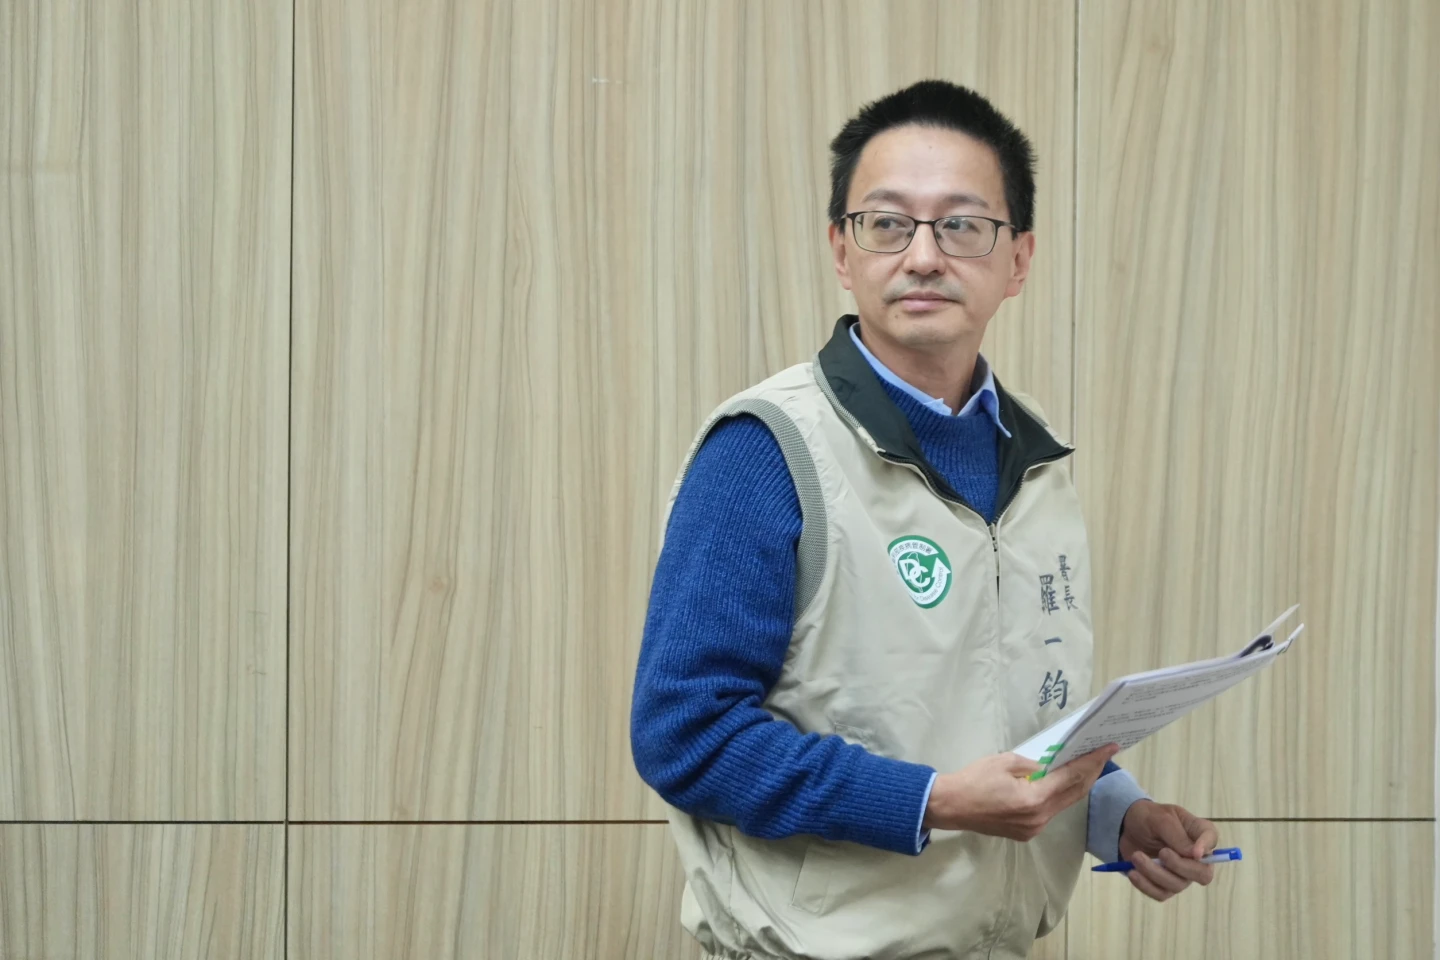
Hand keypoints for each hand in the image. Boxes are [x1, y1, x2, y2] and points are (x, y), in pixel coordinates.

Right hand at [923, 744, 1119, 840]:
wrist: (950, 806)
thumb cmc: (973, 780)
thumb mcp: (1004, 761)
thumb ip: (1032, 764)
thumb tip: (1047, 767)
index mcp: (1034, 799)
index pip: (1071, 778)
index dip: (1091, 762)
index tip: (1108, 749)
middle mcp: (1039, 818)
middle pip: (1073, 794)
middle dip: (1090, 773)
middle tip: (1104, 755)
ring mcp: (1033, 828)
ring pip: (1063, 804)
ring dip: (1076, 785)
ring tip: (1088, 767)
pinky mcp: (1026, 832)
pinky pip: (1049, 811)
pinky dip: (1058, 796)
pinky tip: (1061, 784)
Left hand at [1116, 799, 1220, 901]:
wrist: (1126, 828)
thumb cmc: (1147, 818)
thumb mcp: (1160, 818)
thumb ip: (1177, 835)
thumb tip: (1194, 855)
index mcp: (1198, 832)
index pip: (1212, 839)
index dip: (1206, 848)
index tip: (1195, 853)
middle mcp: (1196, 857)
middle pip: (1203, 874)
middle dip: (1180, 866)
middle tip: (1161, 853)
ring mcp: (1182, 874)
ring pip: (1178, 885)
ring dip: (1154, 872)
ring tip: (1136, 856)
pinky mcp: (1165, 885)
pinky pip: (1161, 894)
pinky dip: (1146, 885)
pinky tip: (1133, 873)